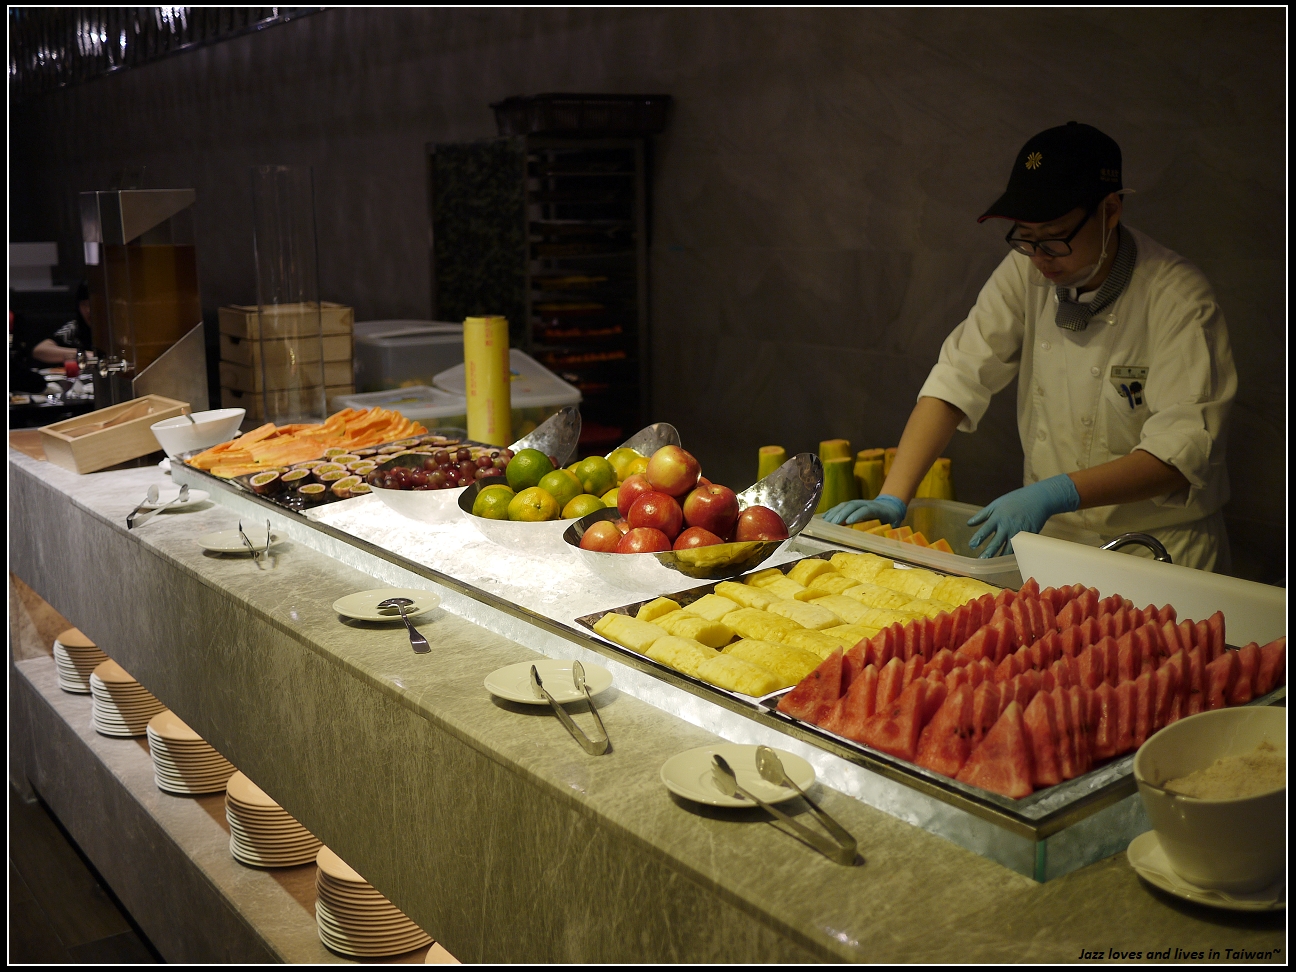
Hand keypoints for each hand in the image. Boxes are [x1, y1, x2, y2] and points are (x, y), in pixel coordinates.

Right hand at [822, 494, 906, 526]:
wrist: (890, 505)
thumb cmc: (891, 519)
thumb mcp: (893, 525)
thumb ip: (888, 532)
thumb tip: (883, 545)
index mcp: (877, 509)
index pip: (865, 510)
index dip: (857, 515)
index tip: (848, 521)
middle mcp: (866, 503)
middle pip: (852, 506)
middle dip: (842, 514)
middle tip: (832, 524)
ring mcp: (858, 503)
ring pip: (845, 505)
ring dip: (835, 512)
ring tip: (826, 522)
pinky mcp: (853, 504)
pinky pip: (841, 506)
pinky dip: (833, 511)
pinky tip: (825, 517)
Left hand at [966, 474, 1080, 557]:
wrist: (1038, 499)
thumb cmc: (1014, 500)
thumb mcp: (996, 504)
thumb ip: (982, 515)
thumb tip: (968, 524)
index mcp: (998, 517)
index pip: (985, 530)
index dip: (978, 538)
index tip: (971, 546)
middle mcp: (1007, 526)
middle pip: (996, 542)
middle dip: (988, 552)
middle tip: (981, 560)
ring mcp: (1018, 532)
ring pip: (1008, 549)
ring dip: (1001, 557)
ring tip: (993, 565)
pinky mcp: (1028, 536)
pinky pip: (1020, 548)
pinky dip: (1014, 554)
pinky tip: (1008, 560)